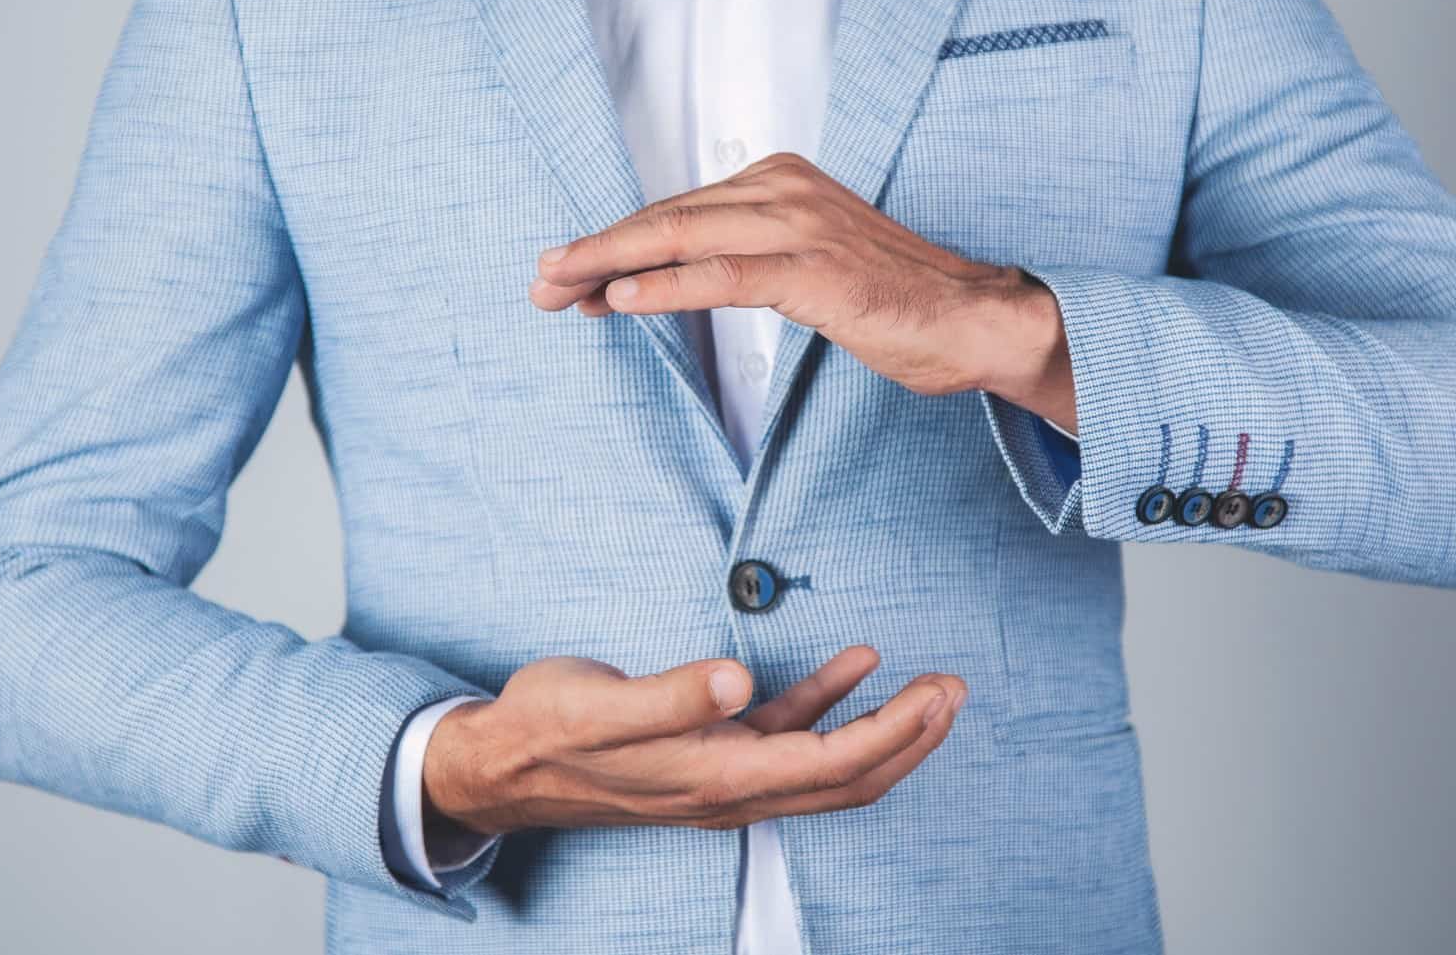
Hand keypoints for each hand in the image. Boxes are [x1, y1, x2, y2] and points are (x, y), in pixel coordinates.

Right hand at [421, 646, 965, 834]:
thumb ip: (672, 695)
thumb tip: (740, 680)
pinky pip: (788, 738)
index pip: (833, 765)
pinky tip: (854, 668)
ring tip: (930, 687)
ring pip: (828, 764)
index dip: (895, 733)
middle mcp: (731, 788)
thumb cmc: (547, 729)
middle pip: (848, 778)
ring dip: (883, 727)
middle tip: (955, 691)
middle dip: (910, 738)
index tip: (938, 694)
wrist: (500, 764)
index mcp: (717, 778)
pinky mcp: (709, 753)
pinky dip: (829, 706)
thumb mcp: (599, 705)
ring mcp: (723, 775)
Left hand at [528, 153, 1077, 429]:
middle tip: (539, 282)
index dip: (613, 242)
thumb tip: (665, 277)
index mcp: (780, 180)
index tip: (564, 273)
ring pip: (681, 238)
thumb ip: (746, 257)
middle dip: (593, 251)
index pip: (676, 210)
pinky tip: (620, 301)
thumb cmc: (893, 301)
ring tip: (558, 290)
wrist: (976, 320)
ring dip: (609, 265)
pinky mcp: (815, 272)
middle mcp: (784, 189)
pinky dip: (665, 287)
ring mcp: (801, 226)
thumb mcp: (808, 265)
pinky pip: (722, 276)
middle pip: (666, 217)